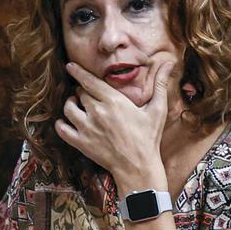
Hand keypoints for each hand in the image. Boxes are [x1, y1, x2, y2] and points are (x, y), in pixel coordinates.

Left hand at [54, 57, 175, 190]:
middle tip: (87, 94)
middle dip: (82, 91)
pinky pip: (62, 129)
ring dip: (70, 104)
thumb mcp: (157, 109)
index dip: (77, 71)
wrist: (138, 167)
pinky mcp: (81, 143)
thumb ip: (160, 83)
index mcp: (114, 101)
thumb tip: (169, 62)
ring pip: (68, 108)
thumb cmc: (148, 138)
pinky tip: (66, 122)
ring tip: (76, 105)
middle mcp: (98, 112)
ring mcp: (87, 128)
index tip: (70, 66)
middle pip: (79, 93)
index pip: (89, 80)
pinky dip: (61, 123)